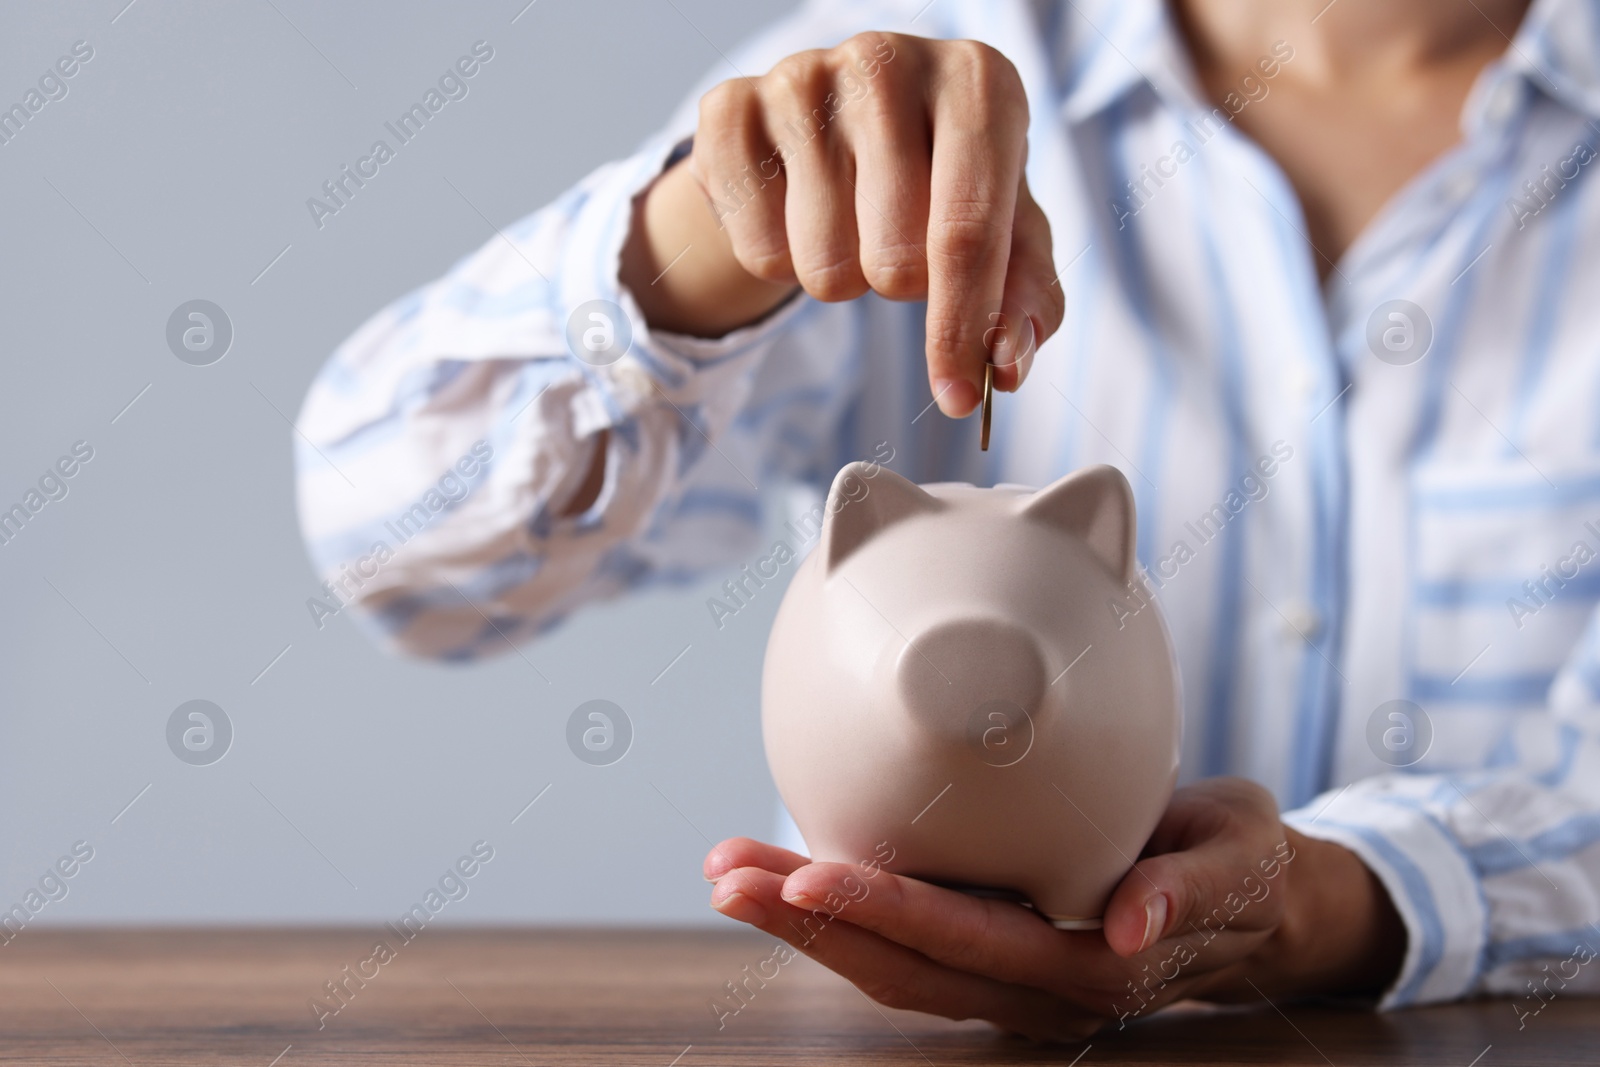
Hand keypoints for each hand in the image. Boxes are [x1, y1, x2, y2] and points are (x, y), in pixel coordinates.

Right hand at [620, 32, 1063, 416]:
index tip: (957, 399)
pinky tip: (794, 214)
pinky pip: (755, 245)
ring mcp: (801, 77)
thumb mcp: (1002, 231)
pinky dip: (776, 259)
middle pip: (894, 256)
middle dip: (896, 287)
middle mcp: (889, 61)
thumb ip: (1024, 300)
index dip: (961, 331)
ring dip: (836, 276)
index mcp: (978, 84)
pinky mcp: (729, 107)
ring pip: (821, 260)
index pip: (968, 234)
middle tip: (894, 252)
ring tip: (847, 229)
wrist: (837, 126)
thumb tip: (1007, 365)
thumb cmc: (939, 181)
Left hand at [704, 778, 1405, 1040]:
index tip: (810, 875)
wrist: (1258, 905)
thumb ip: (1190, 888)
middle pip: (903, 966)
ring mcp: (1009, 982)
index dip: (886, 912)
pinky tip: (788, 881)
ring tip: (731, 874)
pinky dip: (838, 919)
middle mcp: (1038, 990)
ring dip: (805, 925)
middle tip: (728, 874)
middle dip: (809, 922)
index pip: (969, 941)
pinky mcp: (993, 958)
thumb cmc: (1245, 865)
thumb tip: (1128, 928)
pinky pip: (904, 952)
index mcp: (1091, 969)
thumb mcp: (1241, 858)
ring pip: (889, 967)